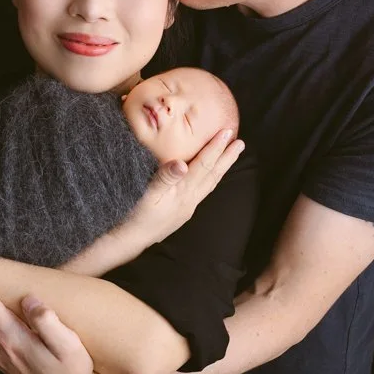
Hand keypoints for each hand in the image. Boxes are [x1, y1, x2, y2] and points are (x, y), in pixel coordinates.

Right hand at [126, 128, 244, 243]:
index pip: (203, 165)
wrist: (132, 241)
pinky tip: (209, 176)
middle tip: (241, 143)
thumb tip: (181, 164)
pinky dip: (210, 179)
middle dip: (227, 158)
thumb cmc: (136, 216)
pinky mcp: (183, 212)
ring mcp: (188, 206)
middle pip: (212, 175)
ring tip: (231, 156)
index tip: (227, 132)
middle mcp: (190, 199)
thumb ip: (164, 178)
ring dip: (221, 168)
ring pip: (210, 184)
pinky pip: (203, 191)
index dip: (215, 148)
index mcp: (183, 191)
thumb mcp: (147, 195)